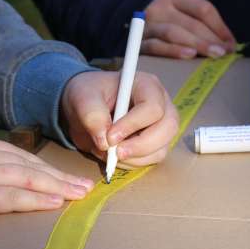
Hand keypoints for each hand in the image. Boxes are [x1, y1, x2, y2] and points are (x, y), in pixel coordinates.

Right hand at [0, 136, 93, 219]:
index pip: (17, 154)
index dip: (44, 166)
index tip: (64, 174)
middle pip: (28, 164)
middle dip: (59, 175)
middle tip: (85, 185)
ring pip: (26, 178)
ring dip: (56, 186)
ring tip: (78, 195)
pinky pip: (9, 197)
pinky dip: (34, 200)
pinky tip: (54, 204)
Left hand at [60, 70, 178, 167]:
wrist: (85, 109)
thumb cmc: (88, 95)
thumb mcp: (82, 97)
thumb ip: (91, 114)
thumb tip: (105, 141)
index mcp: (147, 85)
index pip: (152, 107)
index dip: (133, 125)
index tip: (110, 136)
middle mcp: (161, 104)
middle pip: (167, 129)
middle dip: (140, 146)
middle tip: (115, 153)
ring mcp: (162, 126)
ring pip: (161, 149)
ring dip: (133, 157)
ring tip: (108, 151)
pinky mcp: (156, 144)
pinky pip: (152, 160)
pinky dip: (132, 163)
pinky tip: (114, 155)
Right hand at [142, 0, 236, 58]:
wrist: (133, 29)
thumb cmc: (167, 24)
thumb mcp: (183, 16)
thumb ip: (203, 26)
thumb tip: (229, 44)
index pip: (202, 9)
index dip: (220, 27)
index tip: (231, 44)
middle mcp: (159, 8)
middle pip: (190, 23)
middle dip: (211, 39)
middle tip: (224, 52)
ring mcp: (148, 25)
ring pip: (174, 33)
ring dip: (196, 44)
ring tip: (212, 54)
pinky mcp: (139, 42)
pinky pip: (157, 46)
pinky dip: (174, 50)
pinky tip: (189, 55)